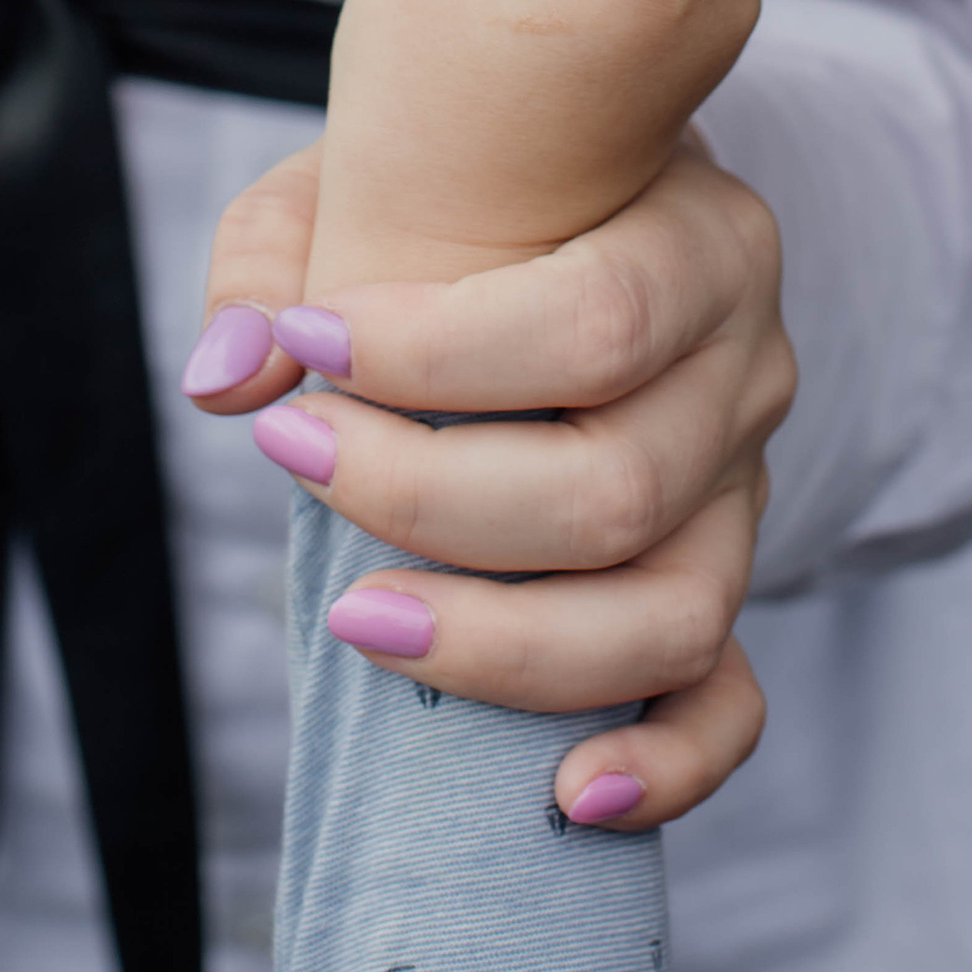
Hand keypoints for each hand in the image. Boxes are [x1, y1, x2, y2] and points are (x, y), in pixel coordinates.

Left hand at [183, 133, 794, 831]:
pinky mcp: (717, 576)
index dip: (443, 355)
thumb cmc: (454, 198)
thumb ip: (272, 258)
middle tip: (295, 458)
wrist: (561, 200)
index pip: (597, 321)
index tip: (309, 343)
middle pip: (617, 485)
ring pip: (673, 613)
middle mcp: (742, 367)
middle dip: (432, 498)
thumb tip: (230, 379)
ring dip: (510, 646)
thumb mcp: (358, 178)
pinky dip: (666, 762)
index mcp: (692, 238)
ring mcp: (740, 486)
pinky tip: (567, 793)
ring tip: (361, 622)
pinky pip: (728, 700)